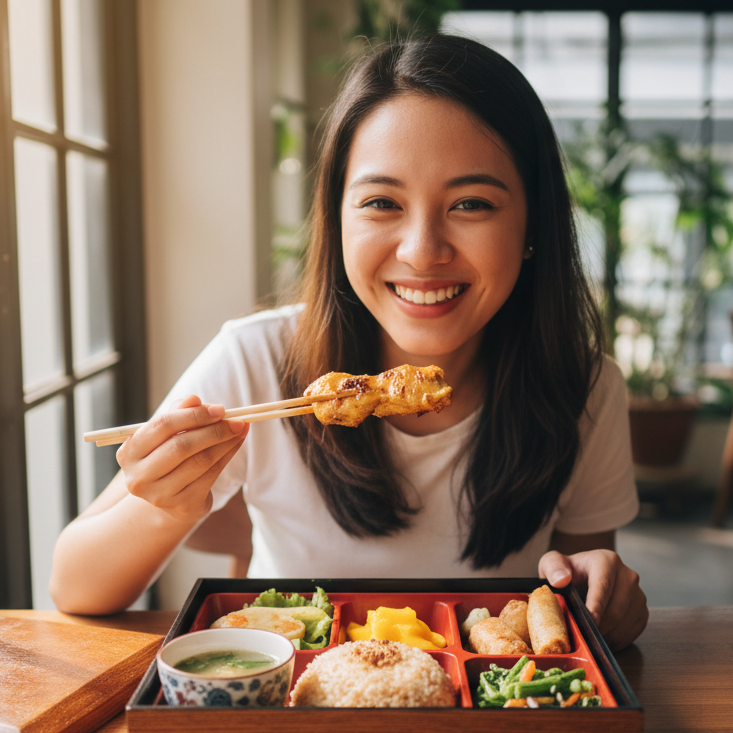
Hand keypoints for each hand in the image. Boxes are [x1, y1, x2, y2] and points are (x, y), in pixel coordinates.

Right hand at [116, 394, 247, 523]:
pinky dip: (227, 456)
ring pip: (200, 461)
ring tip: (240, 429)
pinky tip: (236, 443)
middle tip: (237, 420)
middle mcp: (139, 476)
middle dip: (214, 430)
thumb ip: (179, 413)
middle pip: (181, 446)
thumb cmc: (168, 457)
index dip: (194, 415)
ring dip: (225, 442)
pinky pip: (211, 475)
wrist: (171, 498)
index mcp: (129, 452)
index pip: (162, 426)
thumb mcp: (167, 435)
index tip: (220, 409)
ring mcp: (159, 494)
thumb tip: (194, 399)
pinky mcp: (182, 504)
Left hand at [538, 549, 648, 651]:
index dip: (595, 608)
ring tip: (588, 637)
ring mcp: (638, 595)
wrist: (580, 579)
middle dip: (598, 627)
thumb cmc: (565, 572)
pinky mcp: (642, 612)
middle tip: (582, 636)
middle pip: (616, 610)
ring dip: (606, 636)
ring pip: (624, 624)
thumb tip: (562, 579)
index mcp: (607, 560)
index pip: (604, 587)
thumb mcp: (552, 564)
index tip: (587, 623)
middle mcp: (628, 576)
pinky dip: (615, 641)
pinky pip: (631, 634)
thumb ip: (553, 567)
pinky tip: (600, 637)